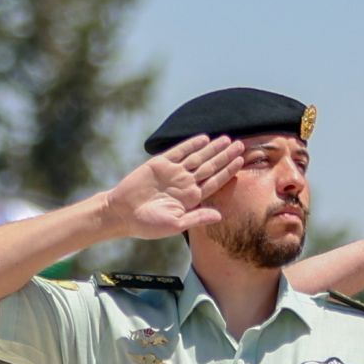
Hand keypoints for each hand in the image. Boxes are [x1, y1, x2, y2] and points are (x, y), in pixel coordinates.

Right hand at [107, 136, 240, 242]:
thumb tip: (220, 216)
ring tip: (227, 139)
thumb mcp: (175, 224)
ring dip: (212, 148)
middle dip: (225, 156)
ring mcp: (173, 172)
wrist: (121, 213)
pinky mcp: (160, 164)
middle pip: (210, 166)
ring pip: (197, 157)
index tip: (241, 162)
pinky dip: (191, 144)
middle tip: (241, 145)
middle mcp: (185, 183)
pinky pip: (179, 151)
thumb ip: (197, 218)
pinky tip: (204, 138)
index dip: (228, 171)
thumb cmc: (148, 224)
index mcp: (191, 198)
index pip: (215, 181)